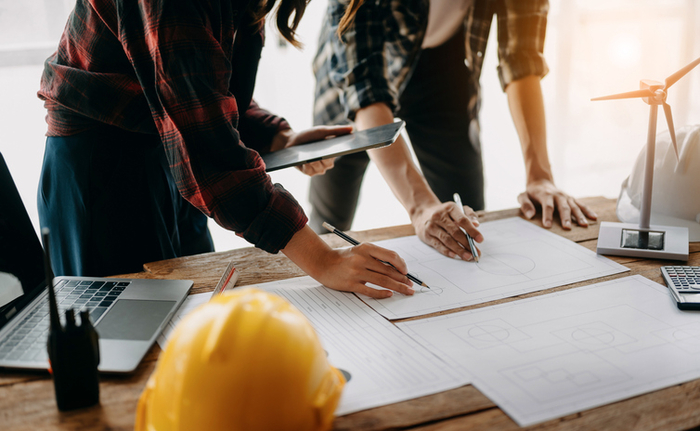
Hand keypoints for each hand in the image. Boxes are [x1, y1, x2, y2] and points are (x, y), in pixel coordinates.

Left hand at [277, 125, 352, 175]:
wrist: (292, 141)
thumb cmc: (309, 136)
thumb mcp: (322, 131)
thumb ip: (336, 130)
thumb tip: (351, 129)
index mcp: (333, 153)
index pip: (340, 153)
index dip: (342, 151)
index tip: (342, 148)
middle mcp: (327, 163)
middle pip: (329, 163)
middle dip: (325, 157)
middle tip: (323, 153)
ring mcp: (318, 169)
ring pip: (320, 168)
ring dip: (315, 161)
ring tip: (311, 156)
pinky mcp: (308, 172)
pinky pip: (310, 171)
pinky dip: (308, 165)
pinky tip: (305, 161)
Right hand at [282, 225, 413, 298]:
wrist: (322, 263)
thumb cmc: (345, 258)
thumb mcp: (360, 251)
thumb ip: (376, 257)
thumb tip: (398, 268)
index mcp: (366, 248)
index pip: (390, 256)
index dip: (402, 265)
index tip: (406, 272)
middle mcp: (362, 258)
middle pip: (389, 270)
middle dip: (403, 279)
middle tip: (411, 285)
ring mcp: (356, 272)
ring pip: (383, 281)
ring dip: (398, 287)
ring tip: (406, 291)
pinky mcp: (351, 284)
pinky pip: (371, 290)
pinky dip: (382, 293)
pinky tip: (390, 294)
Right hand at [412, 202, 483, 260]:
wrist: (422, 213)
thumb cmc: (445, 213)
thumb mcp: (457, 209)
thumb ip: (469, 215)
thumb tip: (477, 225)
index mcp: (450, 208)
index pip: (462, 220)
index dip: (472, 230)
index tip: (480, 240)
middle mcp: (439, 216)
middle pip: (455, 232)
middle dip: (467, 244)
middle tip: (476, 252)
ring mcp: (431, 226)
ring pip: (447, 240)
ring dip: (459, 250)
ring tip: (468, 256)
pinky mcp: (426, 235)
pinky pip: (438, 245)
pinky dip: (447, 251)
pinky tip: (455, 255)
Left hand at [518, 179, 597, 228]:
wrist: (541, 182)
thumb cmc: (531, 193)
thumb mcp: (523, 196)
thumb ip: (525, 204)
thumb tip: (530, 215)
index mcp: (545, 195)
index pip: (547, 206)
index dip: (547, 215)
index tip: (547, 225)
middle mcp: (557, 195)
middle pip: (563, 206)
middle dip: (565, 217)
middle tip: (567, 227)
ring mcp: (566, 197)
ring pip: (574, 206)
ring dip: (579, 216)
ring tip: (584, 225)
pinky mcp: (571, 199)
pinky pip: (581, 205)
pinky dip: (587, 211)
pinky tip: (594, 217)